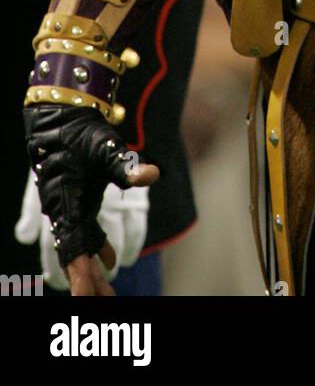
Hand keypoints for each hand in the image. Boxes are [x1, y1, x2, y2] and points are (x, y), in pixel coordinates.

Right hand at [23, 105, 158, 295]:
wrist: (62, 114)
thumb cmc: (80, 132)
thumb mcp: (104, 146)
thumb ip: (125, 165)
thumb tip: (152, 174)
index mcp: (66, 202)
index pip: (73, 247)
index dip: (80, 273)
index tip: (85, 296)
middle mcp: (63, 210)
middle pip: (76, 254)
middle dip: (88, 280)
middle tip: (107, 300)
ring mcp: (68, 207)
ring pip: (80, 246)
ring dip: (92, 269)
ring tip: (109, 291)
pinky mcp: (76, 201)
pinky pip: (85, 232)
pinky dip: (97, 248)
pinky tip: (112, 260)